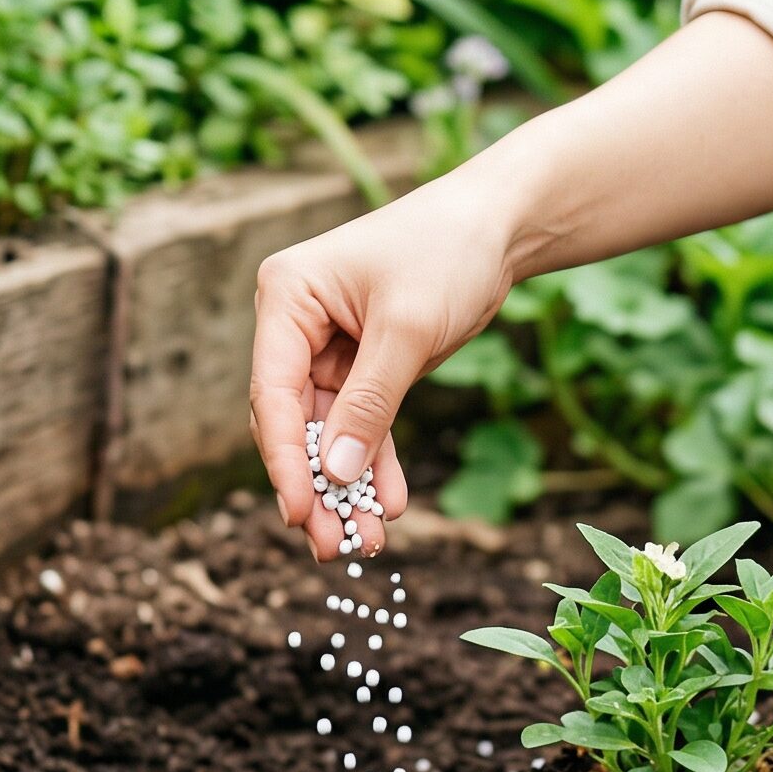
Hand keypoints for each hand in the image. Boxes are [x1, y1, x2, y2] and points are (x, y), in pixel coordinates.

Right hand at [249, 176, 517, 560]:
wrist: (501, 224)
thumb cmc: (448, 252)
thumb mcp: (407, 330)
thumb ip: (369, 404)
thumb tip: (333, 473)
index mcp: (287, 298)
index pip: (271, 392)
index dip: (283, 459)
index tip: (299, 513)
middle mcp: (297, 323)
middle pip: (293, 421)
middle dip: (316, 486)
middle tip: (333, 547)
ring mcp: (330, 346)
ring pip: (328, 432)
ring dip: (347, 486)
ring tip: (366, 542)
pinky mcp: (367, 363)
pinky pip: (363, 423)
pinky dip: (376, 463)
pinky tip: (390, 504)